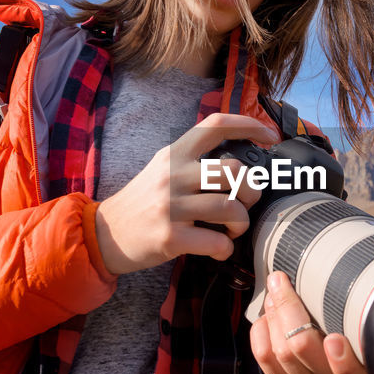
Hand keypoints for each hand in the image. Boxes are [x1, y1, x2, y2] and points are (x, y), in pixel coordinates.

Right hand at [94, 112, 276, 273]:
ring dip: (241, 223)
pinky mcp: (170, 237)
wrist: (104, 234)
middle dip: (252, 190)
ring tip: (233, 229)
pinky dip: (226, 248)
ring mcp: (171, 207)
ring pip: (230, 208)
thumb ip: (194, 161)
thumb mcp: (162, 170)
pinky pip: (216, 242)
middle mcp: (172, 175)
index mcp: (174, 154)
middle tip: (247, 203)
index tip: (270, 136)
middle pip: (234, 171)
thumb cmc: (142, 203)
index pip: (216, 125)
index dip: (249, 125)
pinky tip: (219, 248)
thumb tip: (240, 165)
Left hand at [249, 270, 373, 373]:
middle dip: (287, 309)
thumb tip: (341, 279)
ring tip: (274, 293)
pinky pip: (264, 358)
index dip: (341, 359)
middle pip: (301, 348)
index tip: (335, 339)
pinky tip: (266, 315)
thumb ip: (361, 323)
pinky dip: (261, 331)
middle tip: (282, 282)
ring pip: (279, 351)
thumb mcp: (368, 347)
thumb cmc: (359, 360)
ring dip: (273, 315)